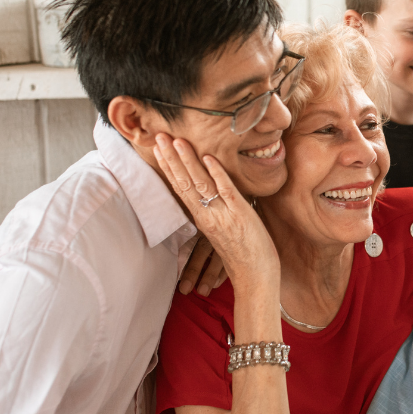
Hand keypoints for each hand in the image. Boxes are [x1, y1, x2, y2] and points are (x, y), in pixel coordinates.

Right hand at [154, 133, 278, 288]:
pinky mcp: (241, 215)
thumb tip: (212, 193)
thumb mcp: (221, 232)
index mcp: (202, 219)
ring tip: (176, 140)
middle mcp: (208, 216)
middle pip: (184, 182)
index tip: (157, 148)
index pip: (180, 188)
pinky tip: (209, 158)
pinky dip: (217, 174)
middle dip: (171, 158)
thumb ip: (214, 213)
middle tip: (158, 135)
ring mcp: (223, 215)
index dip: (168, 167)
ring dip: (188, 160)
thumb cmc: (242, 255)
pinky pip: (227, 191)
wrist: (255, 277)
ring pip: (201, 183)